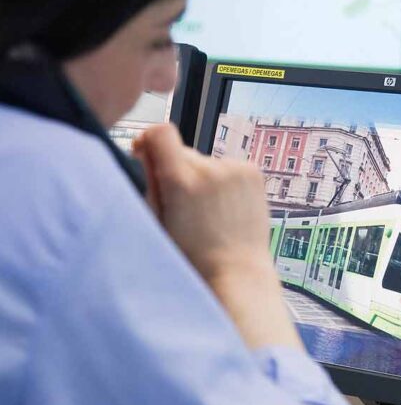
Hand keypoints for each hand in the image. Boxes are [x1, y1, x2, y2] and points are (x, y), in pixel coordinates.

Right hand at [133, 124, 300, 349]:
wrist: (236, 273)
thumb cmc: (191, 257)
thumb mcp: (156, 221)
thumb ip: (148, 181)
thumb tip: (143, 147)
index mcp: (182, 182)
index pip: (160, 132)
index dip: (148, 141)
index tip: (145, 156)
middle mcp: (212, 170)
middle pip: (182, 151)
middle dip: (176, 170)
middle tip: (181, 205)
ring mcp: (237, 170)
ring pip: (205, 162)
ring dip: (201, 178)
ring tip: (206, 213)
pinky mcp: (253, 172)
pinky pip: (226, 166)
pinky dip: (222, 181)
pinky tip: (223, 208)